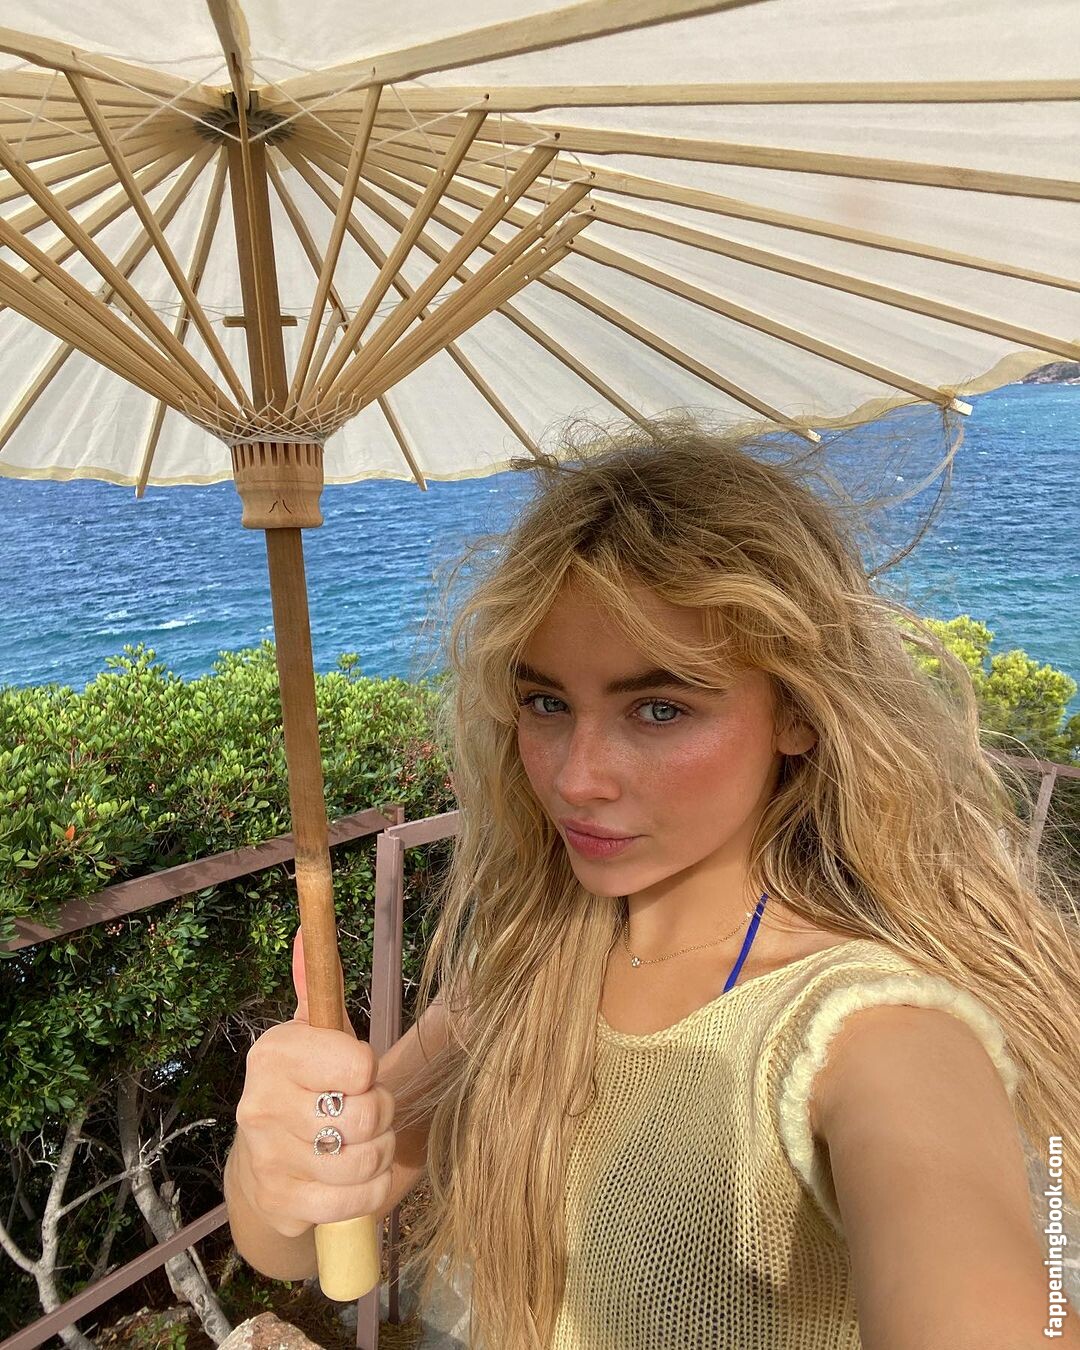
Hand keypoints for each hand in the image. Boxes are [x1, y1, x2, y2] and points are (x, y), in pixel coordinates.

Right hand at [232, 925, 395, 1237]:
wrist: (262, 1171)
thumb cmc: (304, 1090)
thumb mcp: (312, 1036)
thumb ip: (317, 986)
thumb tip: (304, 934)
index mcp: (273, 1054)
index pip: (358, 1065)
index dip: (370, 1073)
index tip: (357, 1075)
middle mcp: (260, 1104)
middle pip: (367, 1116)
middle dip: (381, 1117)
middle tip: (366, 1114)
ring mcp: (268, 1158)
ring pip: (366, 1160)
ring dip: (379, 1155)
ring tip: (362, 1146)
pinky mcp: (282, 1204)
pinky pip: (357, 1202)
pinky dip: (371, 1193)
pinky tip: (356, 1180)